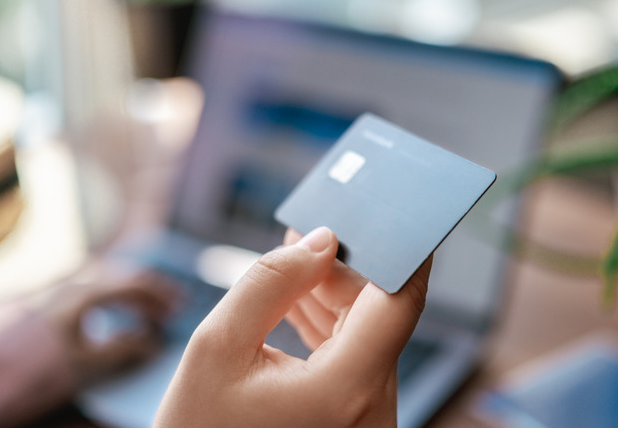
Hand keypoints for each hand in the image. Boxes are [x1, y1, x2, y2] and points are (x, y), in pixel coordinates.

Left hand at [36, 259, 181, 386]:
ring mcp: (56, 293)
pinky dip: (111, 301)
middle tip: (171, 308)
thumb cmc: (33, 371)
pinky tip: (113, 316)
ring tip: (148, 313)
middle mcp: (70, 284)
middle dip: (149, 292)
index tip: (181, 307)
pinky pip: (89, 292)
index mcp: (84, 293)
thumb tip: (152, 341)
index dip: (163, 295)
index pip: (135, 284)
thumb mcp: (85, 364)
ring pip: (104, 283)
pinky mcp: (47, 306)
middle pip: (121, 278)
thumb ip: (123, 349)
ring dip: (130, 295)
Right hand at [155, 227, 431, 426]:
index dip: (401, 248)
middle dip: (346, 268)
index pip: (401, 300)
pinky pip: (354, 360)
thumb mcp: (217, 347)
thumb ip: (271, 281)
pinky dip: (330, 327)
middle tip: (309, 232)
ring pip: (367, 335)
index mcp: (347, 388)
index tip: (390, 209)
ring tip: (295, 261)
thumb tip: (321, 241)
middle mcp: (372, 407)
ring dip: (334, 295)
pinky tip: (298, 300)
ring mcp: (367, 418)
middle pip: (380, 314)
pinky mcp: (354, 420)